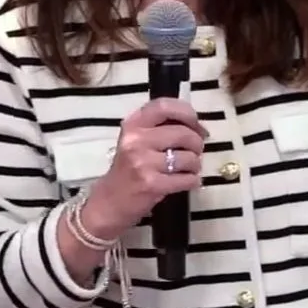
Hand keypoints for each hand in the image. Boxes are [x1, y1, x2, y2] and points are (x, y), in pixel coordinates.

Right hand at [82, 98, 206, 238]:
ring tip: (187, 169)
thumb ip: (162, 128)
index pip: (164, 106)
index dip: (187, 113)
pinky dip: (193, 181)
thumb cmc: (128, 169)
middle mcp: (136, 139)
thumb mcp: (137, 140)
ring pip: (189, 157)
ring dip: (195, 165)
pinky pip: (187, 178)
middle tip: (195, 151)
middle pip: (183, 133)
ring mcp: (143, 162)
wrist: (109, 201)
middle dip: (197, 143)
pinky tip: (186, 181)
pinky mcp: (152, 184)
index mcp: (133, 124)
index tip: (195, 124)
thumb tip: (198, 127)